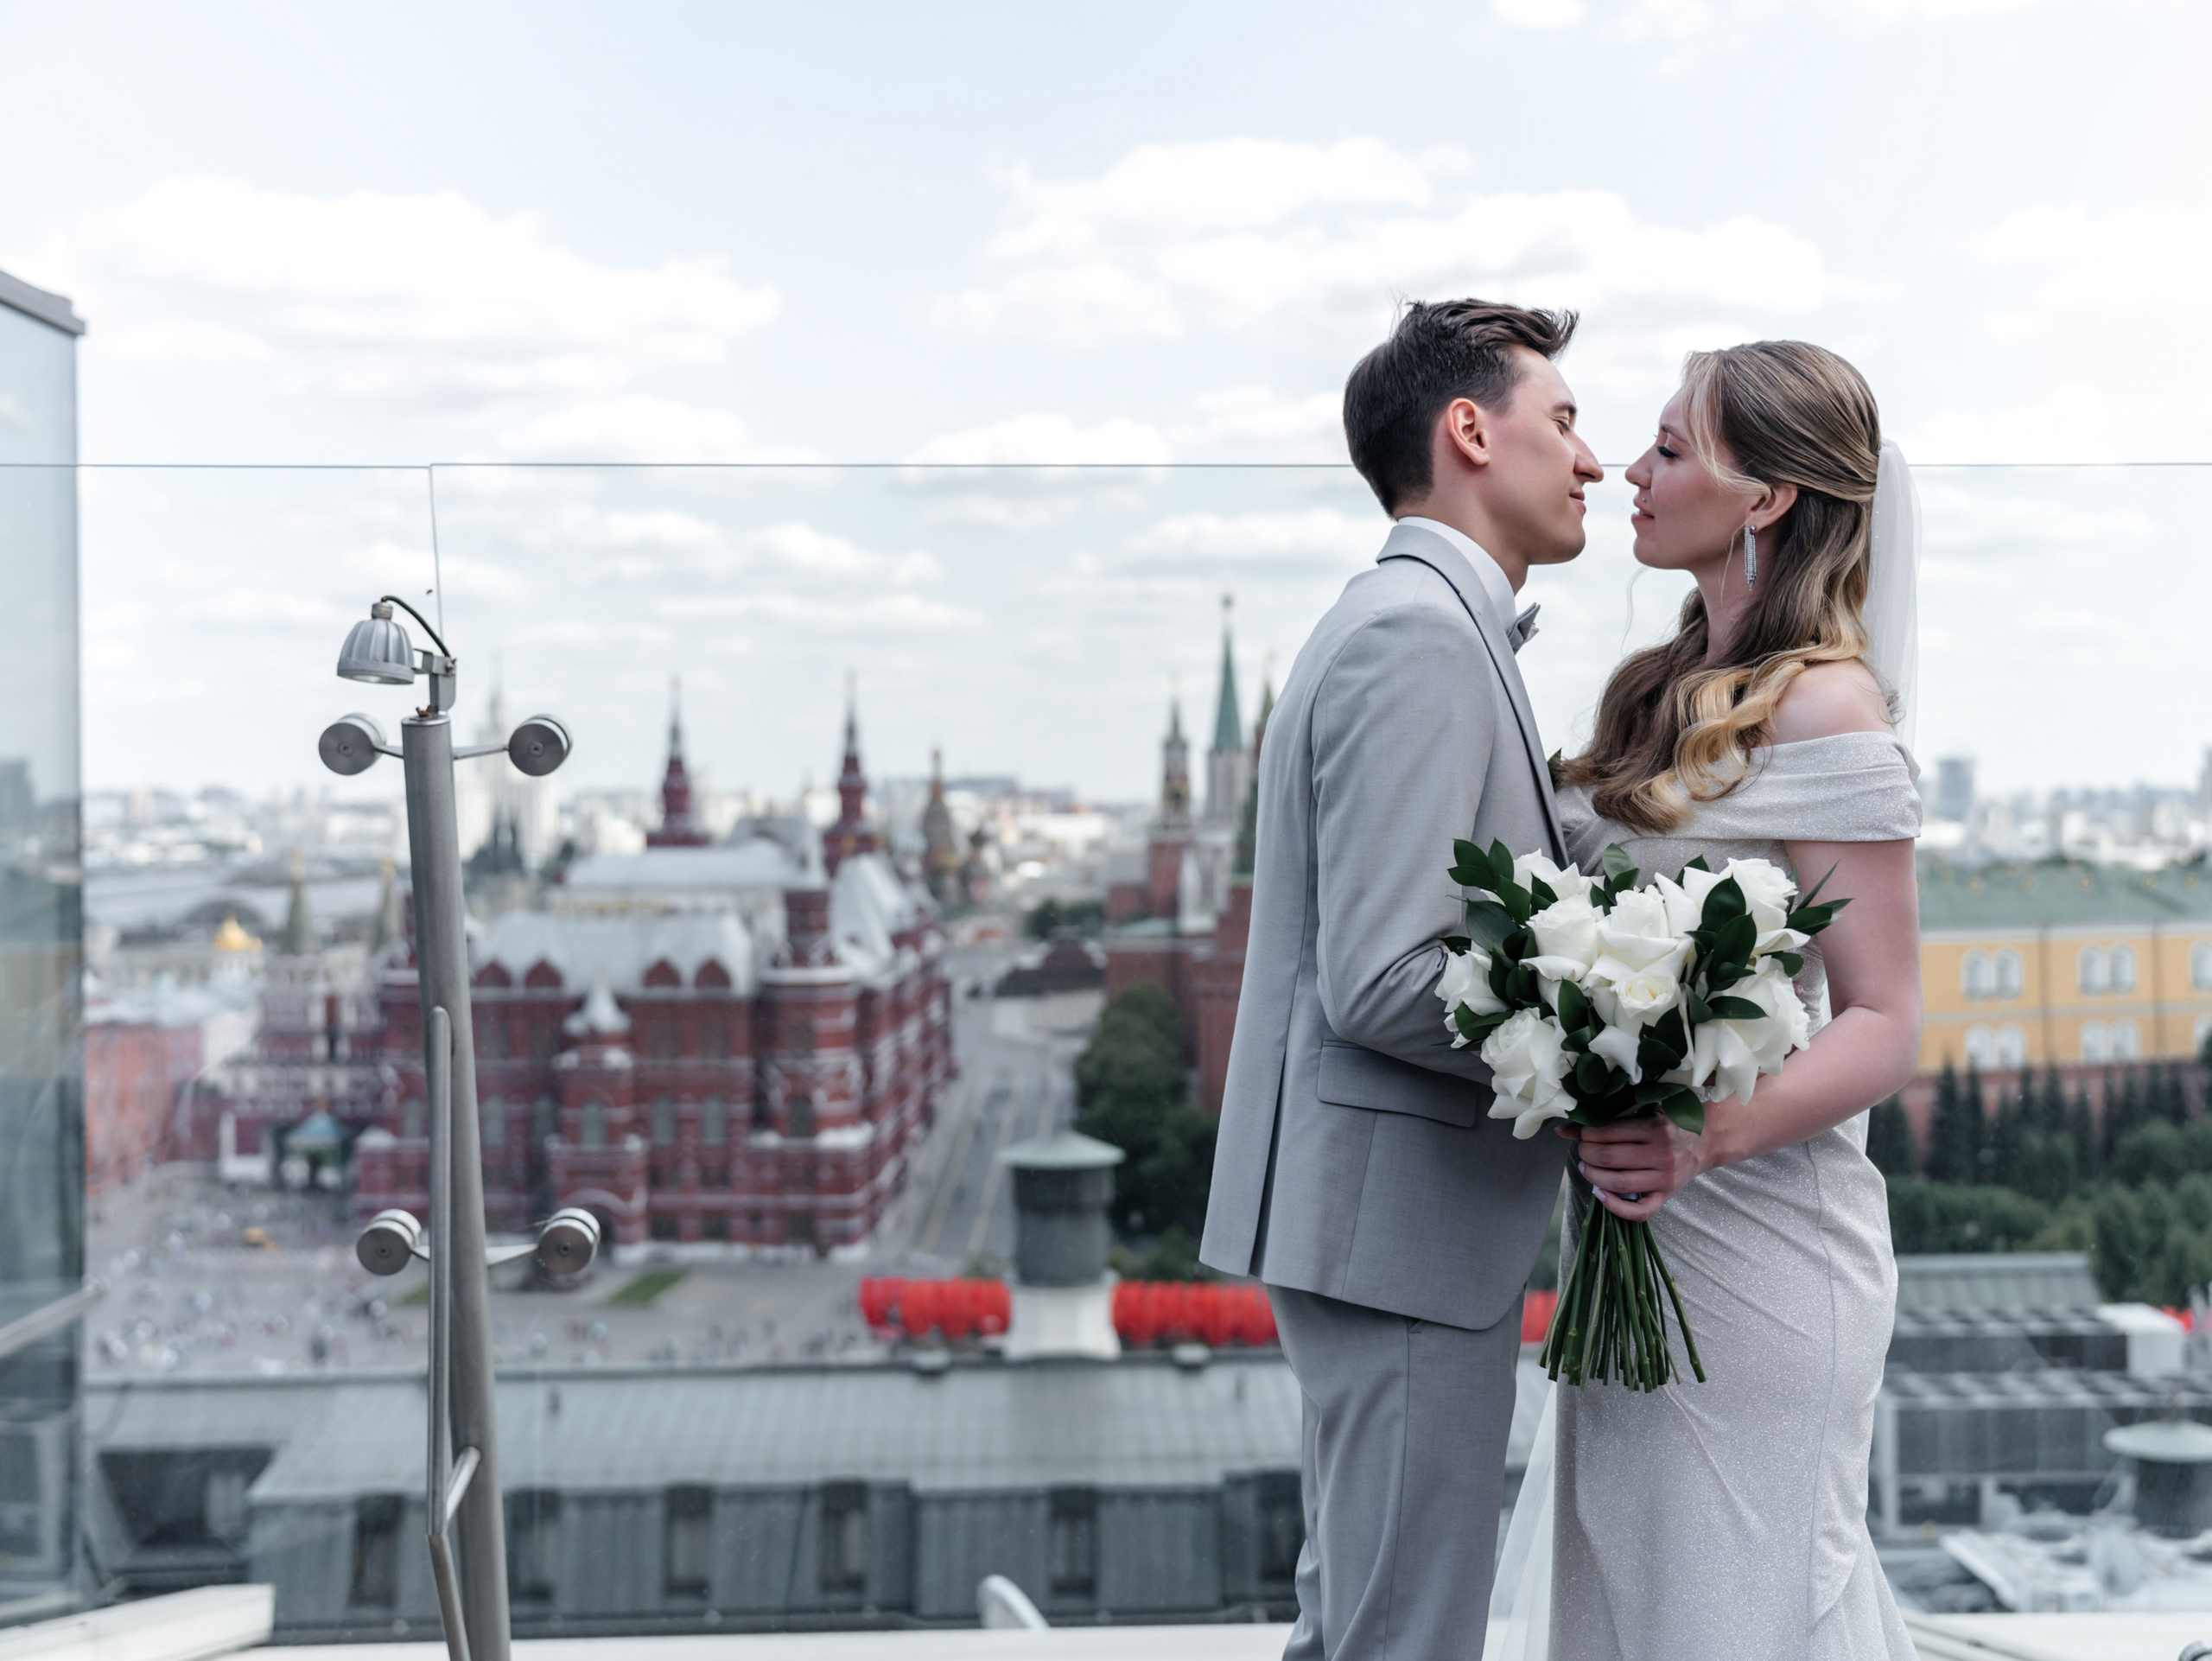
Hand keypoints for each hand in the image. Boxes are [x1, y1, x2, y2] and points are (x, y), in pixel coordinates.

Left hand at [1554, 1115, 1709, 1221]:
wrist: (1707, 1141)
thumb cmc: (1671, 1124)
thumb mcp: (1645, 1113)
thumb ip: (1609, 1118)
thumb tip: (1563, 1128)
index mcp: (1656, 1128)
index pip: (1609, 1132)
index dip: (1586, 1134)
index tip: (1582, 1134)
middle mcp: (1661, 1154)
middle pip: (1609, 1158)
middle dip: (1586, 1153)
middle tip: (1583, 1150)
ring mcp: (1665, 1178)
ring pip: (1619, 1183)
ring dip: (1593, 1175)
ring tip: (1586, 1167)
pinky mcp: (1666, 1196)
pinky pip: (1639, 1211)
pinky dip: (1615, 1206)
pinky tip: (1600, 1194)